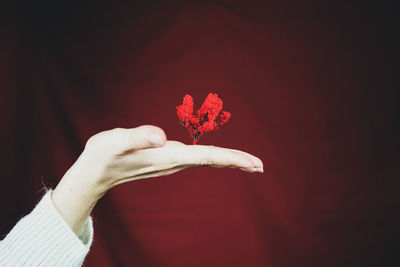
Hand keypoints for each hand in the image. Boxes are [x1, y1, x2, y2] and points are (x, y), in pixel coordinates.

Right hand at [51, 125, 262, 234]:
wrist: (94, 172)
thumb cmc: (103, 155)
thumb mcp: (115, 142)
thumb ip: (136, 138)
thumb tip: (160, 137)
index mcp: (167, 156)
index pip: (206, 156)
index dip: (231, 158)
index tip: (254, 164)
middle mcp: (173, 162)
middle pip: (212, 160)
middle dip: (237, 161)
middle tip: (262, 166)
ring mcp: (170, 162)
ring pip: (206, 159)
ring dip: (228, 160)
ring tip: (249, 163)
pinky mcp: (166, 159)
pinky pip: (197, 158)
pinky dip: (213, 157)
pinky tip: (218, 156)